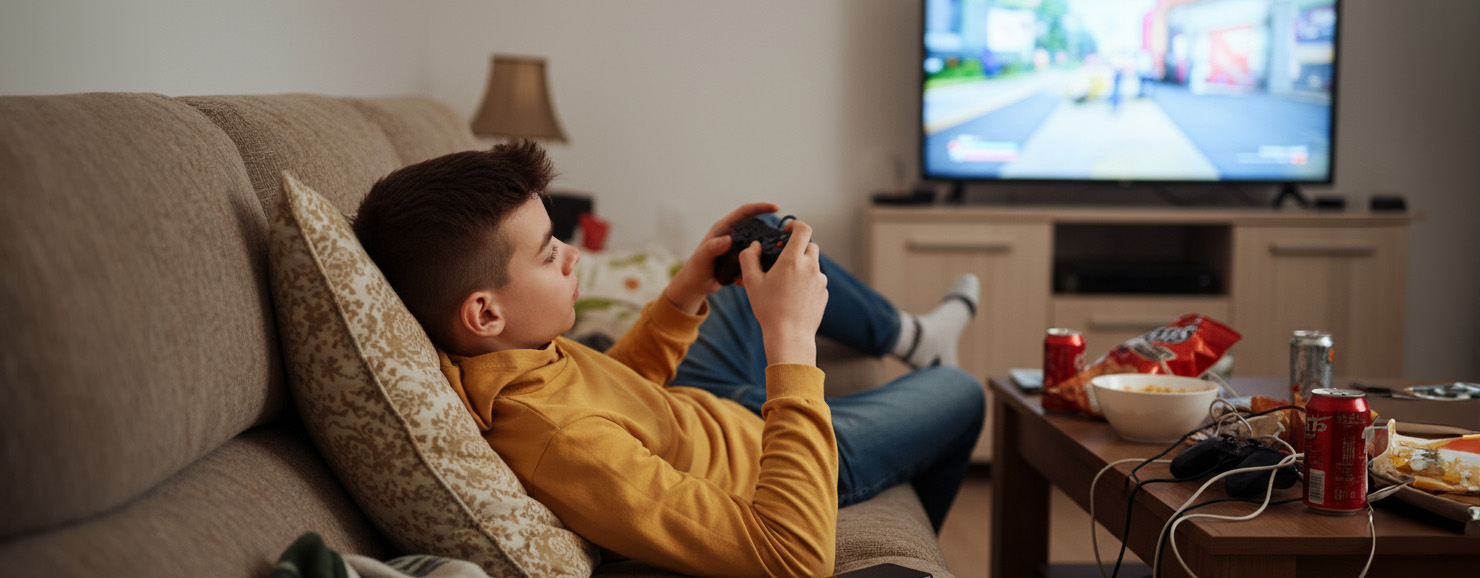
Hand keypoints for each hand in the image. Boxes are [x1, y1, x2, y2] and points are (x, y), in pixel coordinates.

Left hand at [662, 202, 780, 313]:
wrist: (696, 284)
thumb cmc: (696, 268)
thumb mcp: (703, 257)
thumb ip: (713, 247)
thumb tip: (728, 240)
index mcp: (724, 228)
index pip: (745, 212)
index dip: (760, 208)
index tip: (775, 207)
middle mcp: (733, 235)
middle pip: (756, 227)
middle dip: (768, 233)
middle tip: (780, 240)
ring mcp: (738, 247)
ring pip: (757, 246)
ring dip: (761, 257)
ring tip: (762, 267)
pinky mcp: (741, 259)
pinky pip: (753, 261)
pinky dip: (754, 269)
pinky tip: (745, 280)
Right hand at [738, 220, 827, 365]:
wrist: (789, 336)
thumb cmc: (768, 309)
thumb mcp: (750, 281)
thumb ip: (749, 257)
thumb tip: (755, 246)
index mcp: (792, 260)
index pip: (803, 229)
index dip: (796, 224)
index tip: (788, 229)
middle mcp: (810, 266)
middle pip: (810, 245)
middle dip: (798, 247)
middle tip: (784, 257)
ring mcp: (820, 280)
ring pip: (813, 264)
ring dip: (803, 265)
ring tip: (786, 282)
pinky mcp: (824, 293)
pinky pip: (817, 280)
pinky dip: (807, 281)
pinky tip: (794, 296)